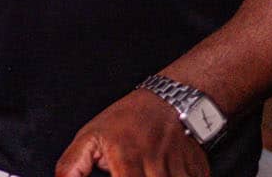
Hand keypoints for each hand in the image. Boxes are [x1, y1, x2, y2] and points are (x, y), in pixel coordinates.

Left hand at [54, 90, 208, 176]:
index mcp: (126, 158)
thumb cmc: (126, 121)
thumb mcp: (89, 137)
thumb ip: (72, 167)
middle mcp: (155, 165)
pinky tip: (164, 172)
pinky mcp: (199, 172)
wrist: (169, 102)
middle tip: (128, 172)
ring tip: (144, 171)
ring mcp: (180, 170)